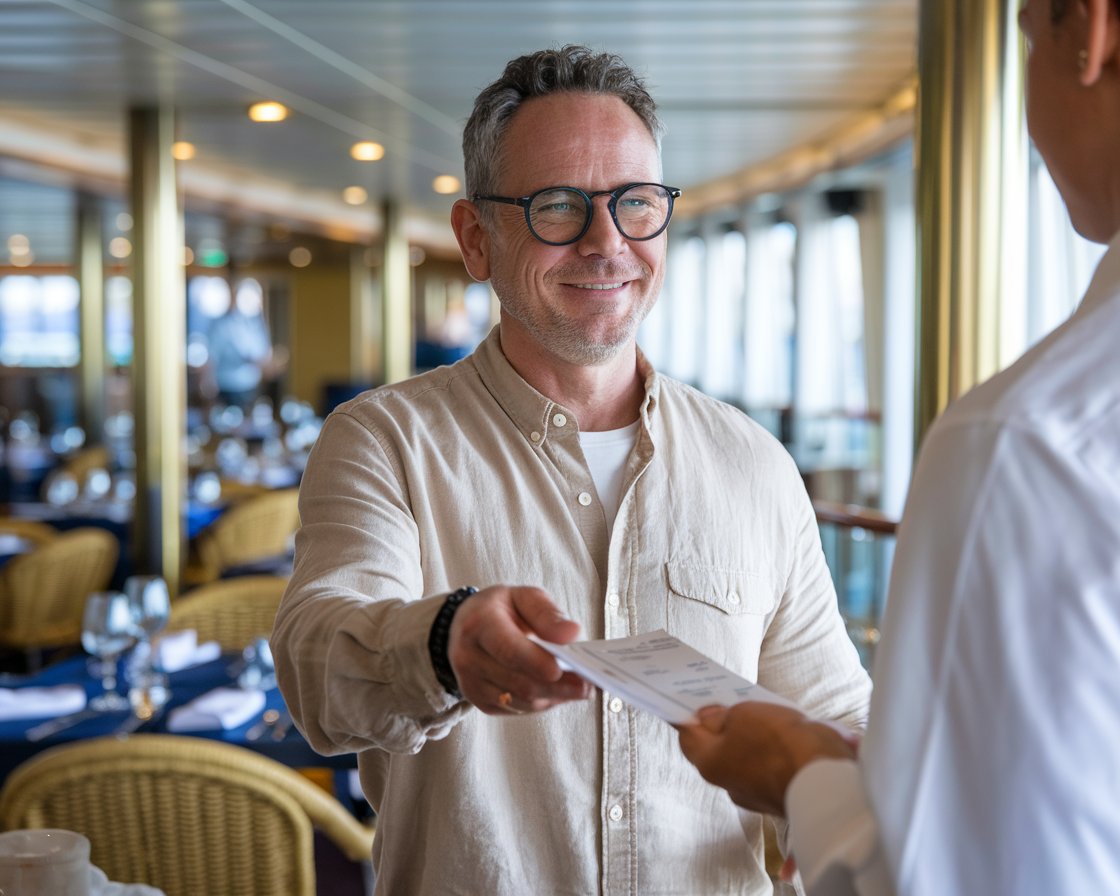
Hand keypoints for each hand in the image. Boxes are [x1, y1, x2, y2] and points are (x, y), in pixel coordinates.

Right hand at [448, 585, 591, 714]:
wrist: (464, 626)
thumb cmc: (500, 610)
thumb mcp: (523, 597)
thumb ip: (547, 613)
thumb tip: (572, 634)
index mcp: (479, 624)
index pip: (509, 650)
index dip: (538, 663)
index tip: (566, 668)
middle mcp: (468, 657)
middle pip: (519, 682)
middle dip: (558, 686)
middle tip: (588, 685)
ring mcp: (471, 683)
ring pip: (520, 701)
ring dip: (554, 697)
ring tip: (580, 688)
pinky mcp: (478, 700)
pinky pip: (517, 709)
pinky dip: (542, 702)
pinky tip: (558, 692)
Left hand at [677, 702, 856, 816]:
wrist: (826, 782)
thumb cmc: (780, 743)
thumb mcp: (744, 714)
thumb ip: (722, 715)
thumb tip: (707, 718)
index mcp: (710, 764)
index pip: (688, 735)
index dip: (688, 714)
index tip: (690, 697)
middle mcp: (728, 784)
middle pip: (717, 749)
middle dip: (723, 725)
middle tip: (730, 700)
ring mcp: (755, 794)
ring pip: (746, 759)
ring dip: (752, 739)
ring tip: (765, 714)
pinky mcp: (781, 796)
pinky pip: (770, 769)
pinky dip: (773, 753)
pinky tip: (785, 736)